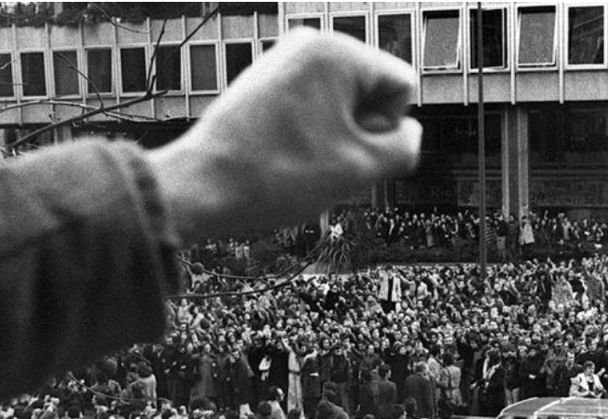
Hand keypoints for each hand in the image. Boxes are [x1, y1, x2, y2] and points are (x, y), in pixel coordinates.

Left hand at [150, 28, 421, 243]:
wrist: (201, 188)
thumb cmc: (277, 177)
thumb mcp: (362, 169)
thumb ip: (405, 146)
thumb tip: (406, 130)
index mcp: (336, 51)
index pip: (401, 88)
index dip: (385, 130)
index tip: (345, 149)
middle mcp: (309, 42)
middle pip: (373, 92)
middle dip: (361, 131)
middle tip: (321, 159)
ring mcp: (285, 59)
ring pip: (345, 104)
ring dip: (338, 137)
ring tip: (300, 158)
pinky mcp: (268, 81)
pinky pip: (317, 106)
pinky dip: (313, 134)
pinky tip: (286, 155)